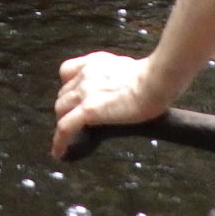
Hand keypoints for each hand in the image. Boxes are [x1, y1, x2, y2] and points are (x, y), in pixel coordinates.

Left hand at [50, 50, 172, 158]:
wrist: (155, 82)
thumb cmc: (153, 78)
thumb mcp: (131, 70)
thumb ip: (121, 77)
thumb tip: (128, 87)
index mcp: (96, 63)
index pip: (68, 71)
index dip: (68, 86)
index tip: (73, 97)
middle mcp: (86, 74)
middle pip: (64, 93)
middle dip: (67, 107)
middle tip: (74, 121)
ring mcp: (85, 92)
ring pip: (60, 108)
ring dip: (63, 122)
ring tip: (68, 137)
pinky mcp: (88, 110)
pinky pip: (65, 127)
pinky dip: (60, 141)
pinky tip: (60, 152)